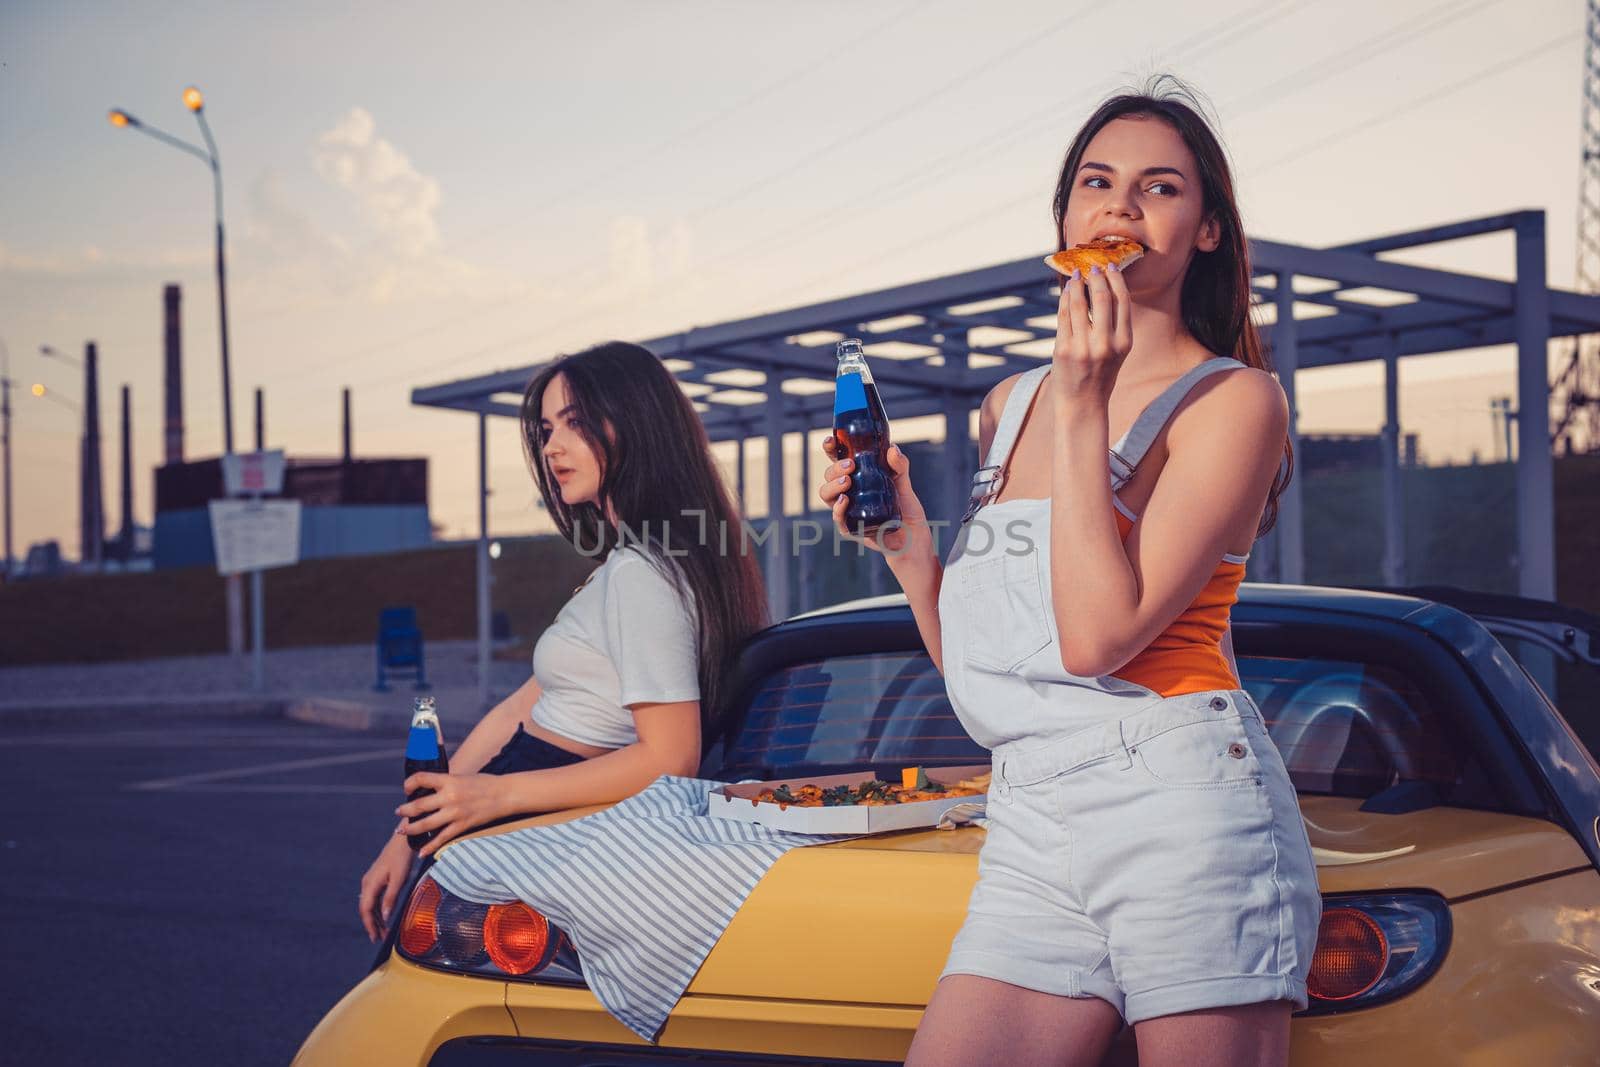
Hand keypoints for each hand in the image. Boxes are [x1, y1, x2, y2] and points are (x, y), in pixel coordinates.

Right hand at [358, 831, 414, 942]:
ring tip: (383, 931)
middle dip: (372, 925)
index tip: (374, 937)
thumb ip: (391, 898)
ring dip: (376, 918)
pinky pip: (374, 898)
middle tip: (379, 939)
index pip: (366, 910)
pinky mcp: (377, 878)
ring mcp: (371, 880)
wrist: (403, 841)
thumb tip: (385, 917)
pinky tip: (384, 916)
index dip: (369, 925)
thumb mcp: (399, 880)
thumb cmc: (402, 859)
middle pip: (366, 909)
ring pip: (370, 904)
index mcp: (370, 884)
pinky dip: (378, 909)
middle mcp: (367, 883)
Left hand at [396, 772, 507, 858]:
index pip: (421, 778)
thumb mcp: (462, 777)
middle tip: (399, 812)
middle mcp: (449, 797)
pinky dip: (429, 847)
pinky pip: (441, 838)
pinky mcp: (462, 826)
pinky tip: (421, 852)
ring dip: (410, 828)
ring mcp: (455, 813)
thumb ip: (446, 783)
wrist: (505, 794)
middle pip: (418, 805)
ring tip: (402, 830)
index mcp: (449, 780)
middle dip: (405, 810)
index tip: (407, 788)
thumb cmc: (485, 783)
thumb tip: (429, 789)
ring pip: (425, 824)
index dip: (409, 783)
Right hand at [818, 438, 928, 558]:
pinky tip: (845, 500)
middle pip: (828, 476)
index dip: (830, 450)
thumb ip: (899, 465)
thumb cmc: (905, 507)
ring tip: (847, 481)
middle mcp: (847, 492)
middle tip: (850, 466)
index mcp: (856, 477)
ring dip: (832, 486)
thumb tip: (892, 448)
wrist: (913, 535)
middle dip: (834, 468)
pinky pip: (838, 519)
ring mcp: (847, 510)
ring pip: (826, 495)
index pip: (837, 460)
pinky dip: (838, 508)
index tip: (831, 440)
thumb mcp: (903, 482)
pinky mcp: (851, 528)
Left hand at [1052, 262, 1132, 399]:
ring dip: (1076, 285)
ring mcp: (1082, 347)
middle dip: (1096, 277)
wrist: (1083, 405)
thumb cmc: (1101, 375)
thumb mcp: (1117, 352)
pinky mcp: (1062, 350)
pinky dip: (1063, 300)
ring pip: (1078, 303)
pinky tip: (1065, 292)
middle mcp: (1105, 344)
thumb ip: (1114, 325)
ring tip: (1076, 276)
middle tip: (1092, 267)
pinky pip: (1062, 316)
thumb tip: (1102, 288)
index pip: (1122, 301)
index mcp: (1124, 343)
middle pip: (1101, 297)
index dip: (1115, 279)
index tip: (1109, 266)